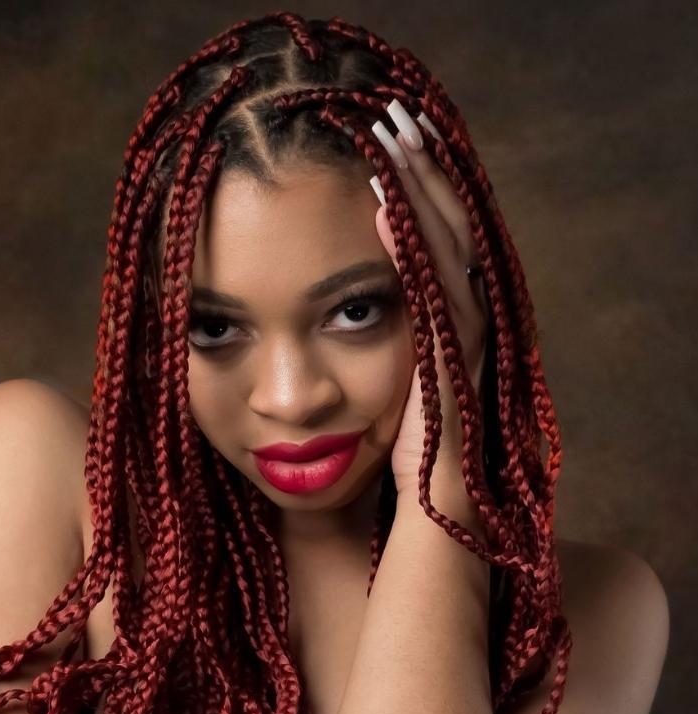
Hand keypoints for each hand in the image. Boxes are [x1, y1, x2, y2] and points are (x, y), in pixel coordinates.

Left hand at [370, 102, 490, 498]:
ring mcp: (461, 339)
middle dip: (422, 175)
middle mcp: (459, 325)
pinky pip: (434, 288)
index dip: (414, 194)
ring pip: (446, 246)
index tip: (383, 151)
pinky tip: (382, 209)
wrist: (425, 521)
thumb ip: (361, 354)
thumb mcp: (372, 398)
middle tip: (395, 121)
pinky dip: (412, 245)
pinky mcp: (450, 360)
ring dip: (418, 192)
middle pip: (447, 230)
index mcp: (440, 330)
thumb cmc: (390, 467)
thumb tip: (323, 332)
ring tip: (392, 141)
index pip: (432, 244)